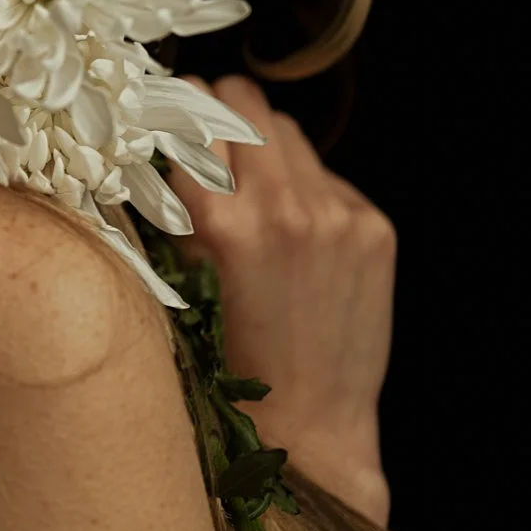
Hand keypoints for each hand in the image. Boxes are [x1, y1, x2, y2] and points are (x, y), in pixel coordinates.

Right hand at [164, 75, 396, 527]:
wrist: (311, 428)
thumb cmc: (228, 368)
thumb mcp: (178, 282)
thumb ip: (171, 211)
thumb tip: (157, 145)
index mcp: (225, 224)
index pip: (190, 116)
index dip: (168, 109)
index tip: (160, 115)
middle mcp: (286, 208)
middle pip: (243, 102)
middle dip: (215, 110)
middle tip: (200, 131)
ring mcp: (338, 215)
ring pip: (286, 131)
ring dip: (260, 144)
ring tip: (247, 185)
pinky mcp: (373, 227)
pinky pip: (326, 174)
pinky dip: (302, 185)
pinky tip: (291, 230)